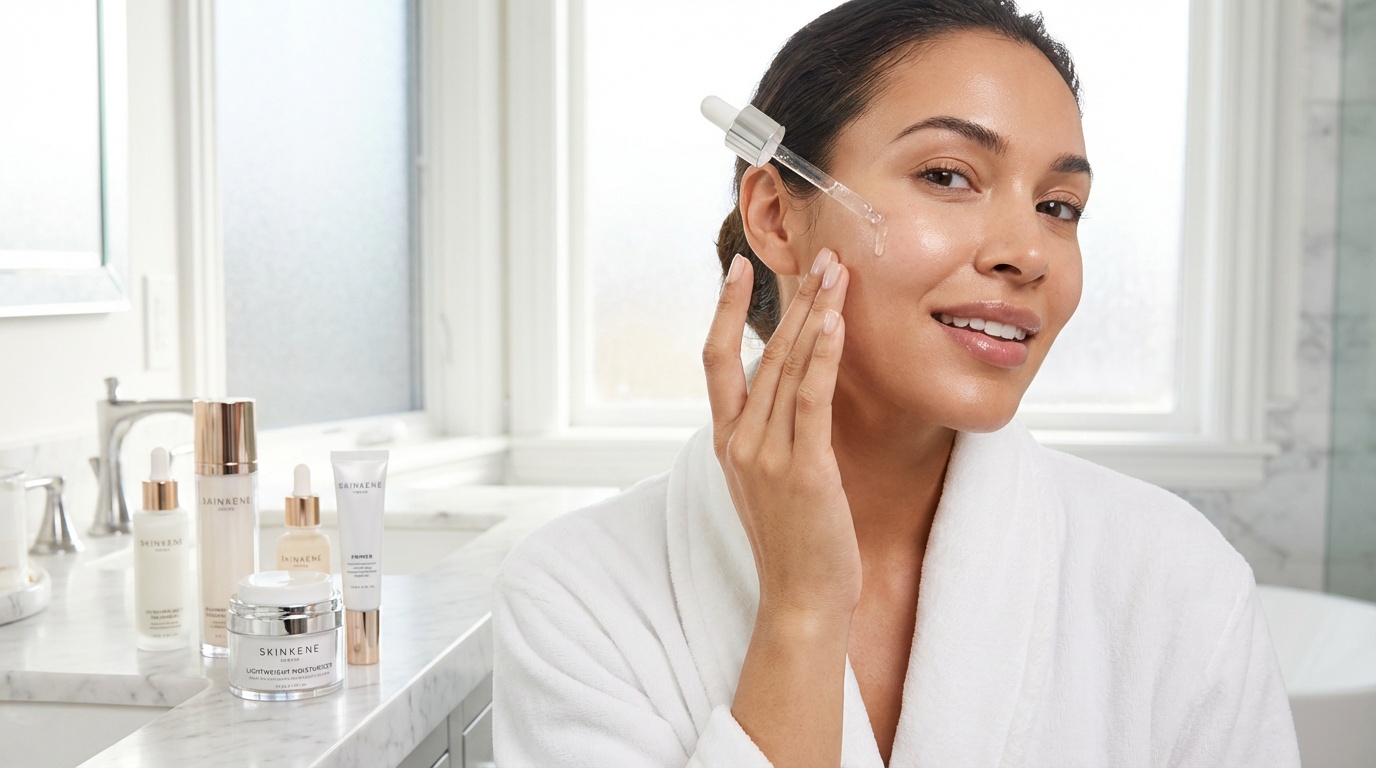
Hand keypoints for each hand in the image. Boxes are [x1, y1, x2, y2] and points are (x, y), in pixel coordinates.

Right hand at [702, 247, 859, 619]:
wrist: (800, 599)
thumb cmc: (794, 541)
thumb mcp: (768, 480)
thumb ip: (768, 434)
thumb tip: (785, 391)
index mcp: (727, 440)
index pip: (717, 359)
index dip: (726, 309)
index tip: (740, 267)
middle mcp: (739, 441)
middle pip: (762, 350)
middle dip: (794, 298)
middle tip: (820, 255)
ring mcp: (766, 455)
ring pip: (788, 366)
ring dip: (815, 314)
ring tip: (837, 272)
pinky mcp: (803, 469)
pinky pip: (811, 400)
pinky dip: (823, 357)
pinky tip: (835, 322)